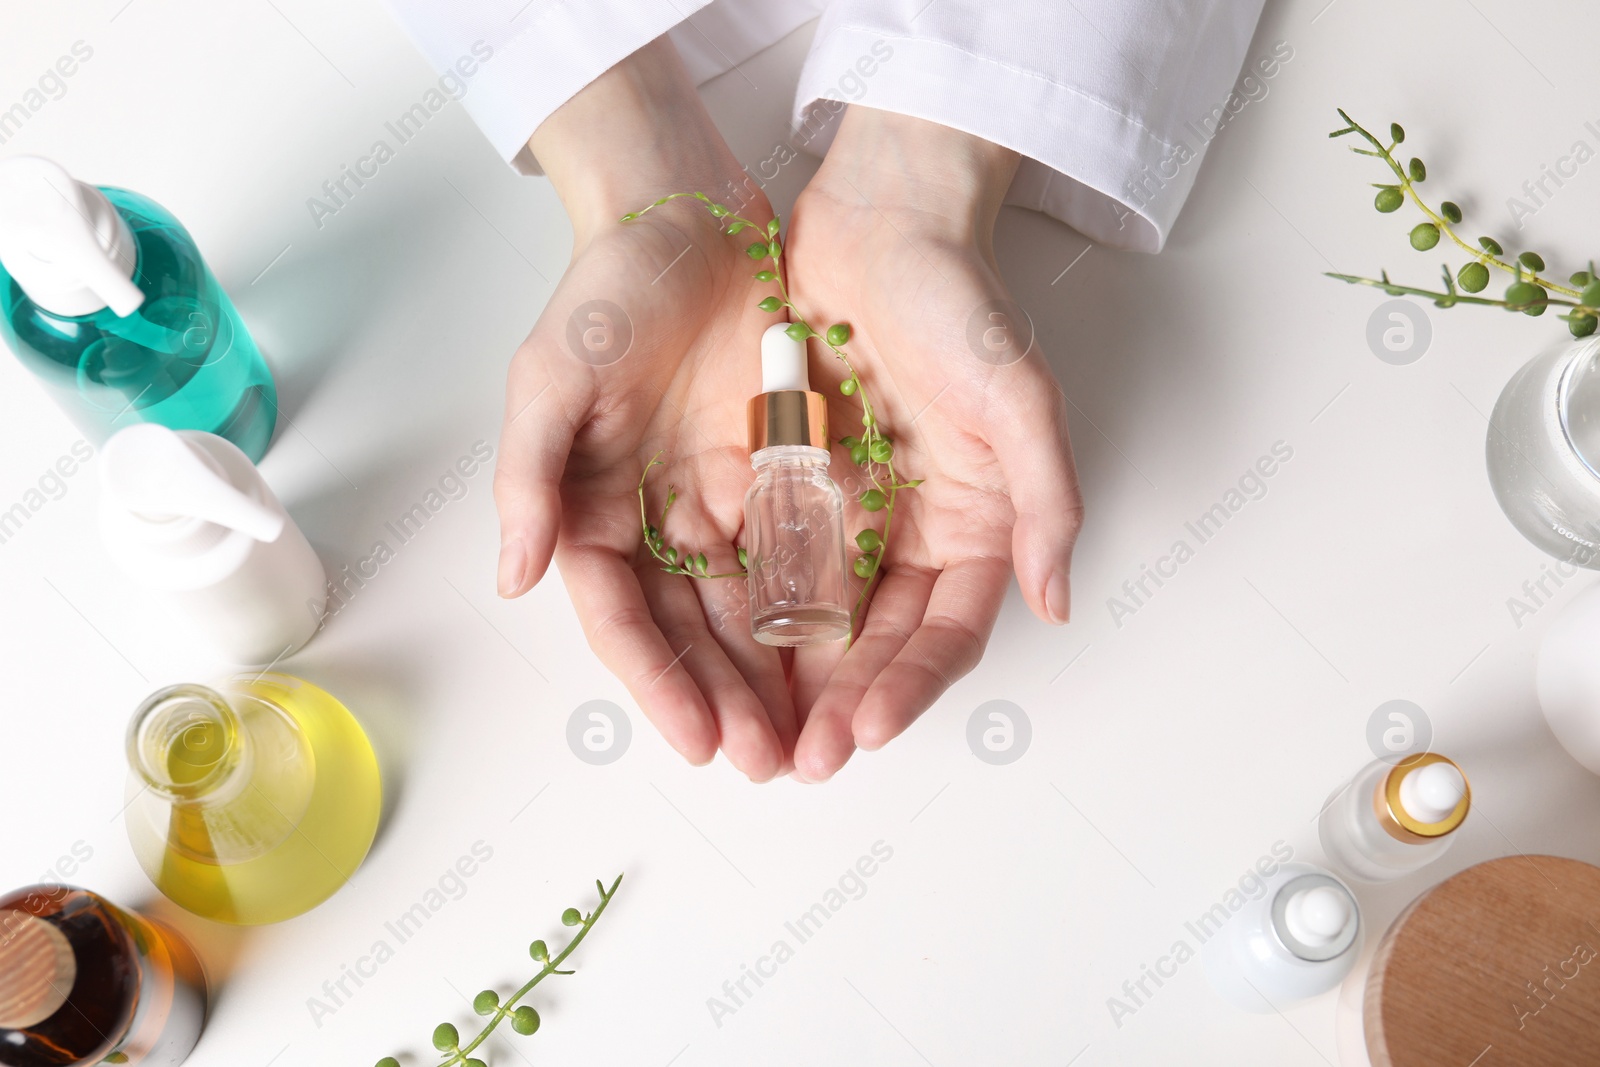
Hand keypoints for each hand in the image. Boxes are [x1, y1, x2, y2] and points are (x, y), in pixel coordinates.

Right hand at [495, 38, 794, 780]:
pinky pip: (801, 553)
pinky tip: (847, 657)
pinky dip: (818, 608)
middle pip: (690, 631)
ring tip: (809, 738)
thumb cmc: (607, 287)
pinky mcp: (776, 473)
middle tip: (769, 763)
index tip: (700, 738)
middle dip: (726, 700)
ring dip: (773, 676)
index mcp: (592, 511)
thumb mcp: (552, 375)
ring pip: (749, 610)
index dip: (657, 682)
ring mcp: (718, 500)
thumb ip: (530, 476)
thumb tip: (511, 577)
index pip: (624, 618)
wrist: (688, 213)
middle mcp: (656, 520)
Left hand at [782, 106, 1082, 780]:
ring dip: (787, 677)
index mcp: (973, 524)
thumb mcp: (1019, 398)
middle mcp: (912, 531)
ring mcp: (850, 510)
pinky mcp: (791, 479)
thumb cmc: (960, 299)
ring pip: (816, 615)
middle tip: (798, 759)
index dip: (910, 685)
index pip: (946, 631)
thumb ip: (1045, 500)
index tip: (866, 728)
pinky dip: (744, 605)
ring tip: (752, 731)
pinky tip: (713, 650)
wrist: (882, 218)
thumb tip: (1058, 599)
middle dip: (840, 703)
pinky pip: (764, 555)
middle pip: (877, 641)